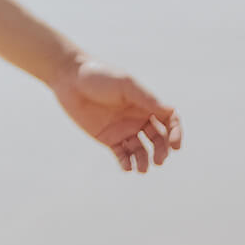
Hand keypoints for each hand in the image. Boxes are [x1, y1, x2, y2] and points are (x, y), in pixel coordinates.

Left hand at [50, 53, 182, 172]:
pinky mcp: (108, 138)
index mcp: (145, 104)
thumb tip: (170, 111)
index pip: (168, 121)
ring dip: (145, 161)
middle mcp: (138, 118)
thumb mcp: (124, 84)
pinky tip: (127, 167)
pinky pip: (122, 155)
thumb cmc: (99, 75)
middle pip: (158, 139)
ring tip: (142, 169)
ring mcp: (123, 129)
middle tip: (159, 161)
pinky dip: (127, 163)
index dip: (176, 133)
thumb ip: (146, 98)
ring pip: (141, 150)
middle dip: (162, 151)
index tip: (176, 146)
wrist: (69, 79)